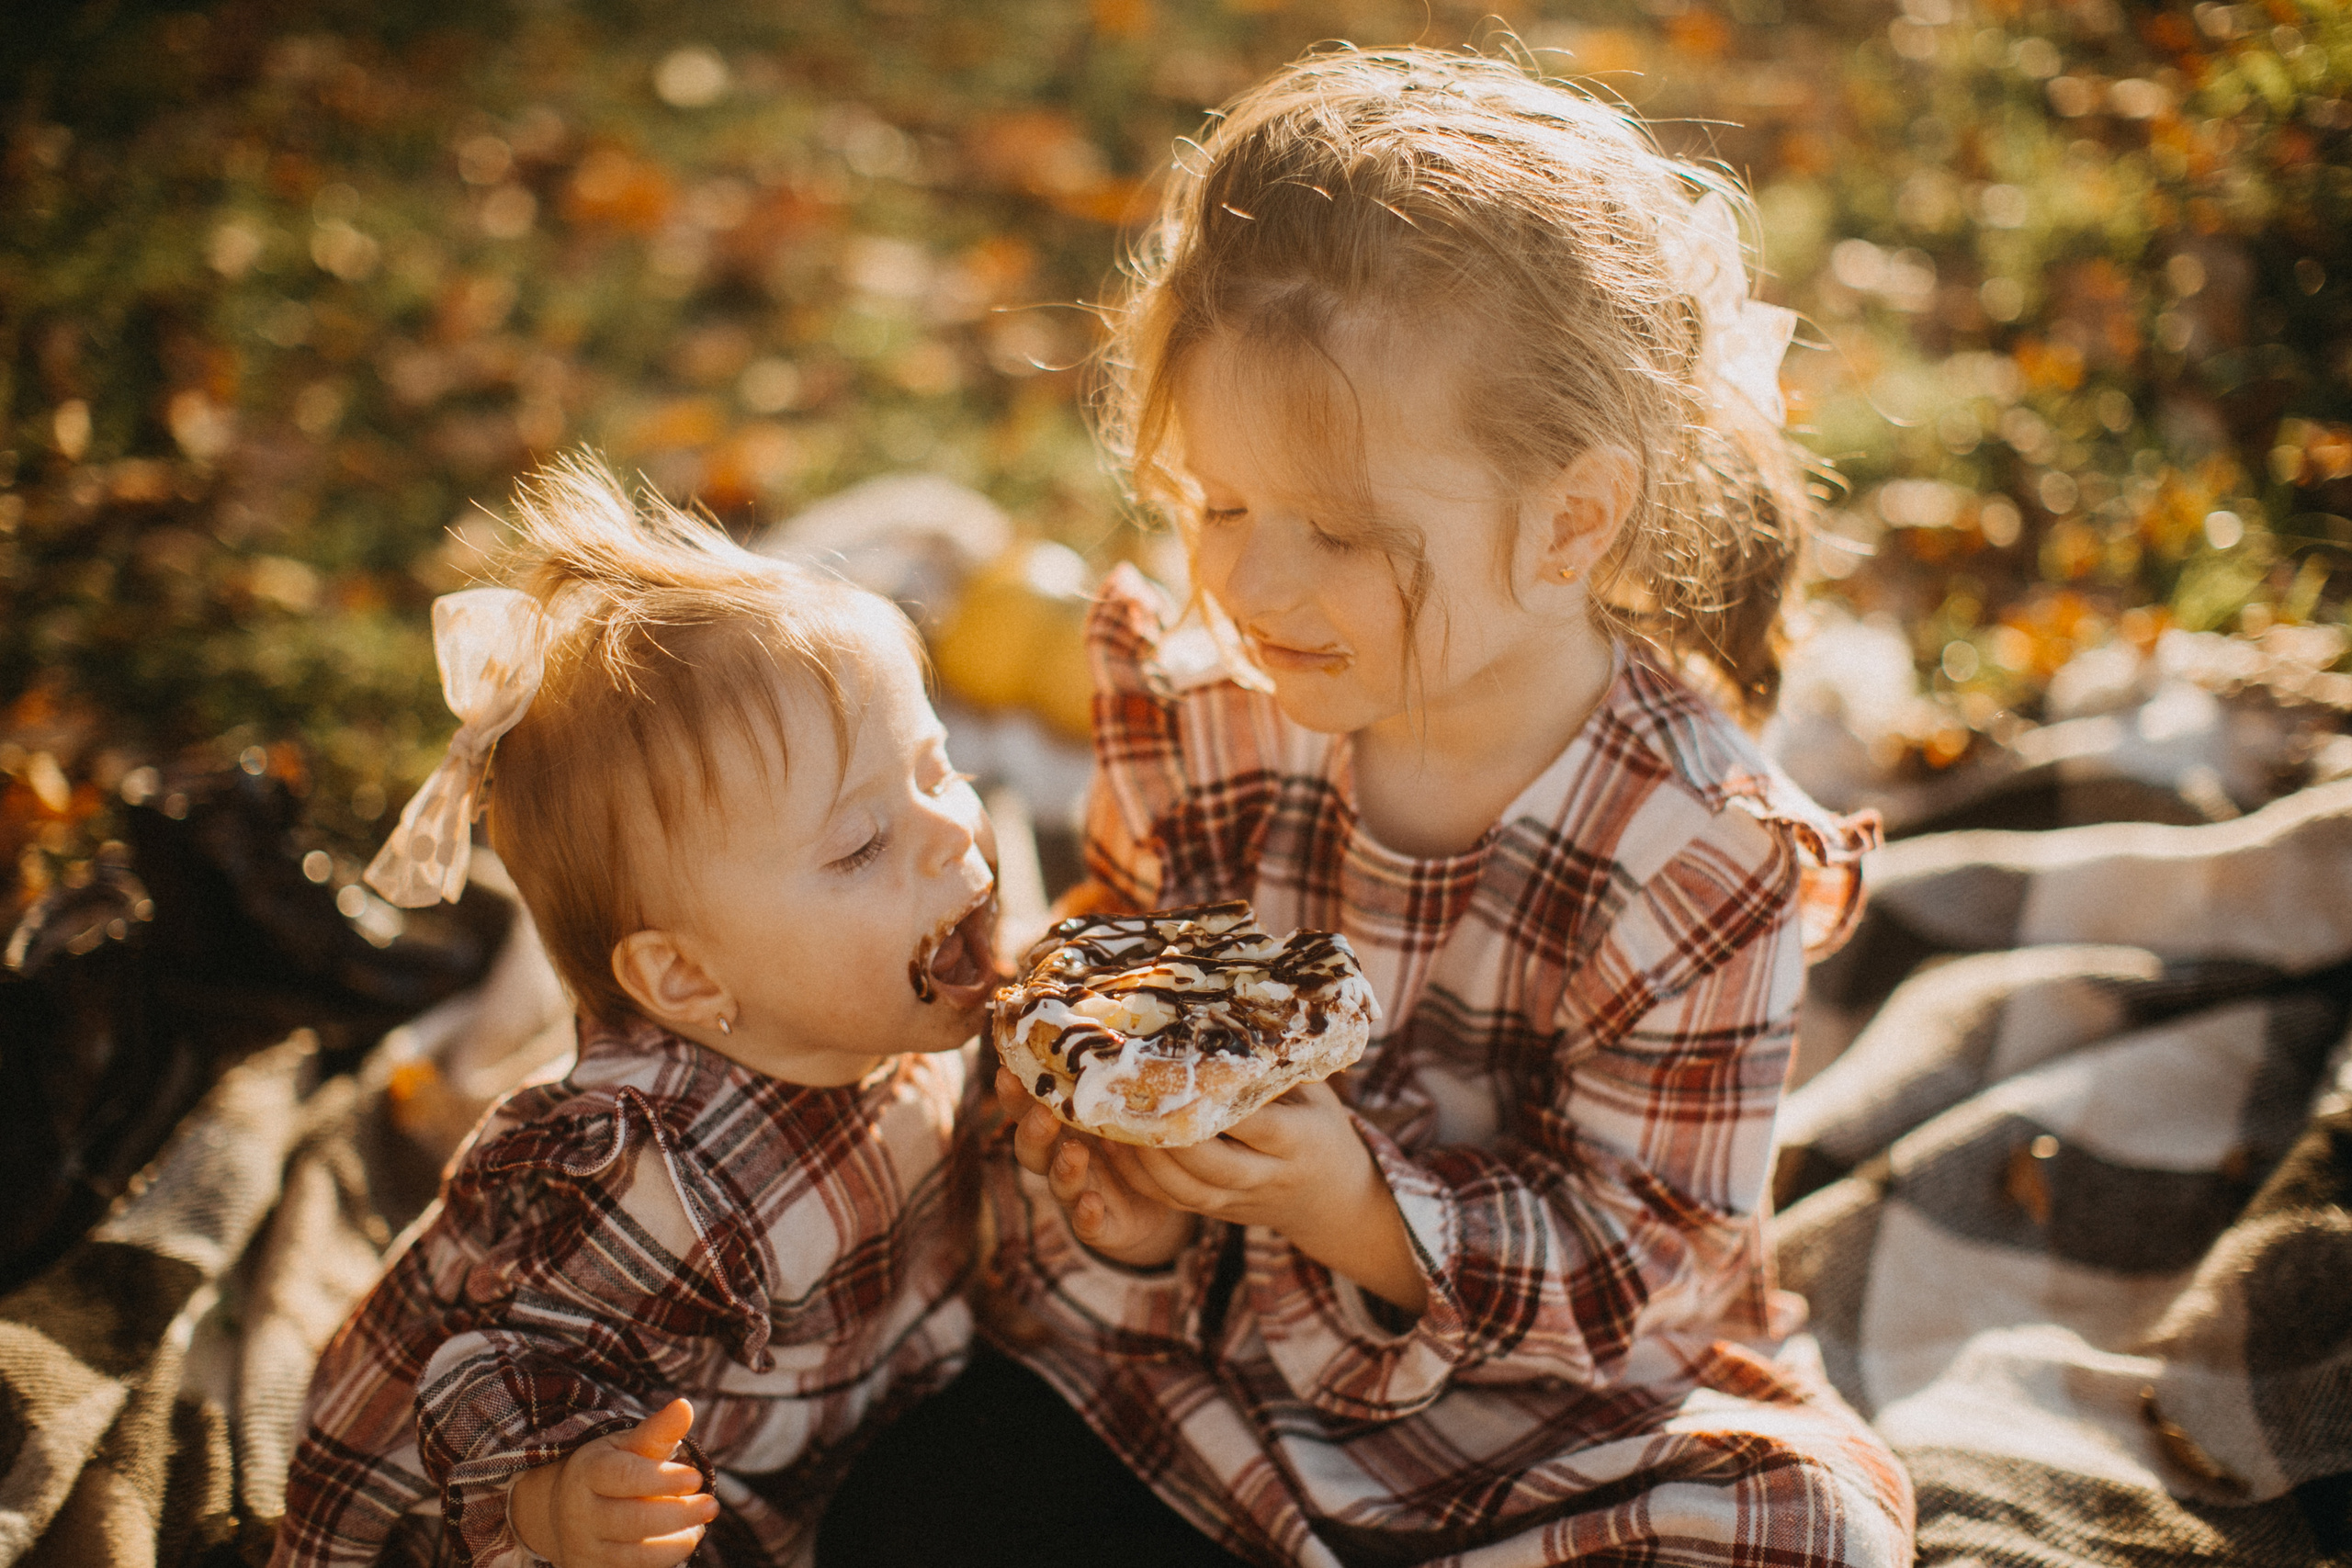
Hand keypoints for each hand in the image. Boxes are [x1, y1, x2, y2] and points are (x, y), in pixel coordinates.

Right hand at [508, 1399, 714, 1567]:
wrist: (564, 1513)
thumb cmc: (609, 1471)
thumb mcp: (627, 1445)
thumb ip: (657, 1431)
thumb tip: (685, 1407)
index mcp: (587, 1472)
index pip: (624, 1476)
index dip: (662, 1479)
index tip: (696, 1478)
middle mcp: (580, 1514)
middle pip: (632, 1520)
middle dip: (679, 1515)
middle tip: (711, 1505)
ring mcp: (583, 1549)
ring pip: (634, 1556)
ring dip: (675, 1544)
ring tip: (698, 1529)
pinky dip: (662, 1562)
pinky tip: (681, 1543)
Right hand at [997, 1067, 1196, 1267]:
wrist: (1159, 1197)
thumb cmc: (1132, 1137)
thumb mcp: (1121, 1103)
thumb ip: (1110, 1075)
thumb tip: (1116, 1012)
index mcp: (1061, 1124)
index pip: (1027, 1106)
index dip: (1013, 1092)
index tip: (1007, 1070)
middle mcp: (1060, 1157)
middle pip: (1031, 1146)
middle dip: (1032, 1129)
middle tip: (1044, 1112)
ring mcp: (1077, 1192)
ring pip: (1057, 1182)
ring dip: (1062, 1167)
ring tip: (1075, 1153)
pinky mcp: (1099, 1225)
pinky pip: (1087, 1224)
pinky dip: (1087, 1216)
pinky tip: (1093, 1204)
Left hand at [1113, 1082, 1428, 1314]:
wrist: (1335, 1200)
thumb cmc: (1321, 1126)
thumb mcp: (1314, 1092)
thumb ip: (1277, 1067)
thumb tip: (1233, 1017)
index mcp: (1298, 1140)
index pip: (1256, 1126)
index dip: (1217, 1107)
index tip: (1182, 1077)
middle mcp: (1270, 1175)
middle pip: (1214, 1166)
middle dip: (1170, 1138)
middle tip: (1133, 1098)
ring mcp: (1243, 1200)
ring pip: (1188, 1191)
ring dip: (1147, 1162)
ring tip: (1115, 1122)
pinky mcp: (1221, 1213)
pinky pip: (1176, 1203)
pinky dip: (1143, 1180)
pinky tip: (1117, 1149)